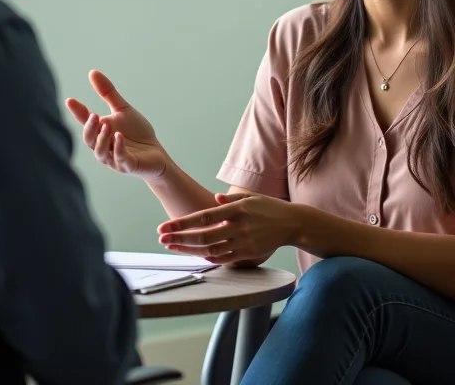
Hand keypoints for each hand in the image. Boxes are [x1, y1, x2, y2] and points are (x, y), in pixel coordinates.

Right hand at [66, 70, 167, 180]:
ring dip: (102, 139)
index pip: (85, 122)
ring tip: (106, 126)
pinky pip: (121, 159)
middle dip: (90, 129)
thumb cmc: (136, 133)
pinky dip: (119, 148)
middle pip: (89, 140)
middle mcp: (104, 146)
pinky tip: (119, 136)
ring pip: (101, 152)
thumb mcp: (122, 109)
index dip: (78, 112)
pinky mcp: (128, 165)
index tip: (70, 100)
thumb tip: (92, 72)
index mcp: (100, 132)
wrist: (155, 153)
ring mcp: (114, 158)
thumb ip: (107, 93)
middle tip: (93, 116)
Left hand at [157, 192, 301, 264]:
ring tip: (173, 247)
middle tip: (162, 239)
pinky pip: (224, 258)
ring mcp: (244, 242)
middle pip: (203, 236)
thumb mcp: (250, 197)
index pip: (204, 217)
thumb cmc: (268, 207)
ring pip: (211, 250)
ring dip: (190, 250)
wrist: (292, 223)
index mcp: (236, 210)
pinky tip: (195, 254)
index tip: (166, 226)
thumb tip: (215, 198)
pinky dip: (208, 257)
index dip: (183, 223)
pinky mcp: (249, 253)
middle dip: (180, 238)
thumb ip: (231, 199)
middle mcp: (238, 227)